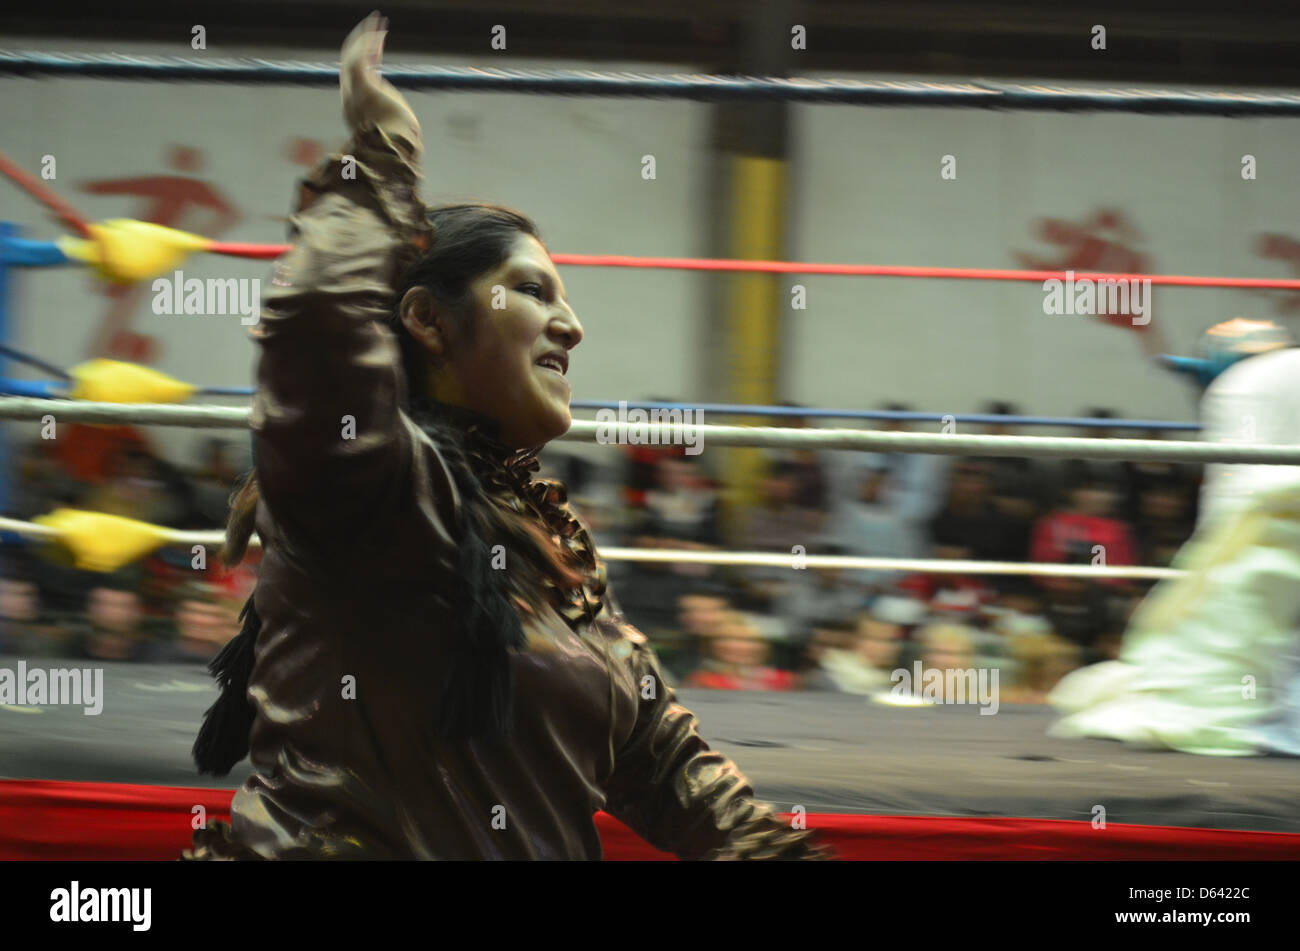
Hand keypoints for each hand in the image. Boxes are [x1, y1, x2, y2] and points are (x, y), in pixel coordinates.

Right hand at [340, 11, 419, 139]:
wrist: (395, 151)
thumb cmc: (398, 146)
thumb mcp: (395, 133)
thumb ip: (395, 127)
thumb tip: (412, 136)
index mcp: (353, 106)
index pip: (353, 75)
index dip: (364, 60)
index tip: (378, 52)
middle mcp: (349, 96)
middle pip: (348, 60)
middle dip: (361, 42)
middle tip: (376, 28)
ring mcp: (355, 90)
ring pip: (353, 53)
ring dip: (366, 36)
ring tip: (379, 21)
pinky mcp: (365, 84)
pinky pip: (362, 55)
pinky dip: (370, 40)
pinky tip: (380, 30)